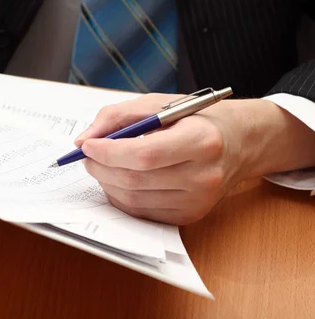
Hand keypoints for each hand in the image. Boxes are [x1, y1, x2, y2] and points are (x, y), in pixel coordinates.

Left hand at [75, 93, 314, 224]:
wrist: (238, 142)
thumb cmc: (194, 120)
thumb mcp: (158, 104)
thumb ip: (116, 117)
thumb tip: (82, 140)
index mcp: (201, 141)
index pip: (145, 155)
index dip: (109, 152)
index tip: (87, 145)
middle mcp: (204, 176)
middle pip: (136, 180)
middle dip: (101, 167)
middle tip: (87, 155)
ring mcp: (198, 201)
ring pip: (134, 200)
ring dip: (106, 182)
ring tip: (101, 164)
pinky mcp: (189, 216)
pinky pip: (141, 212)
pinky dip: (120, 196)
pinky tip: (118, 179)